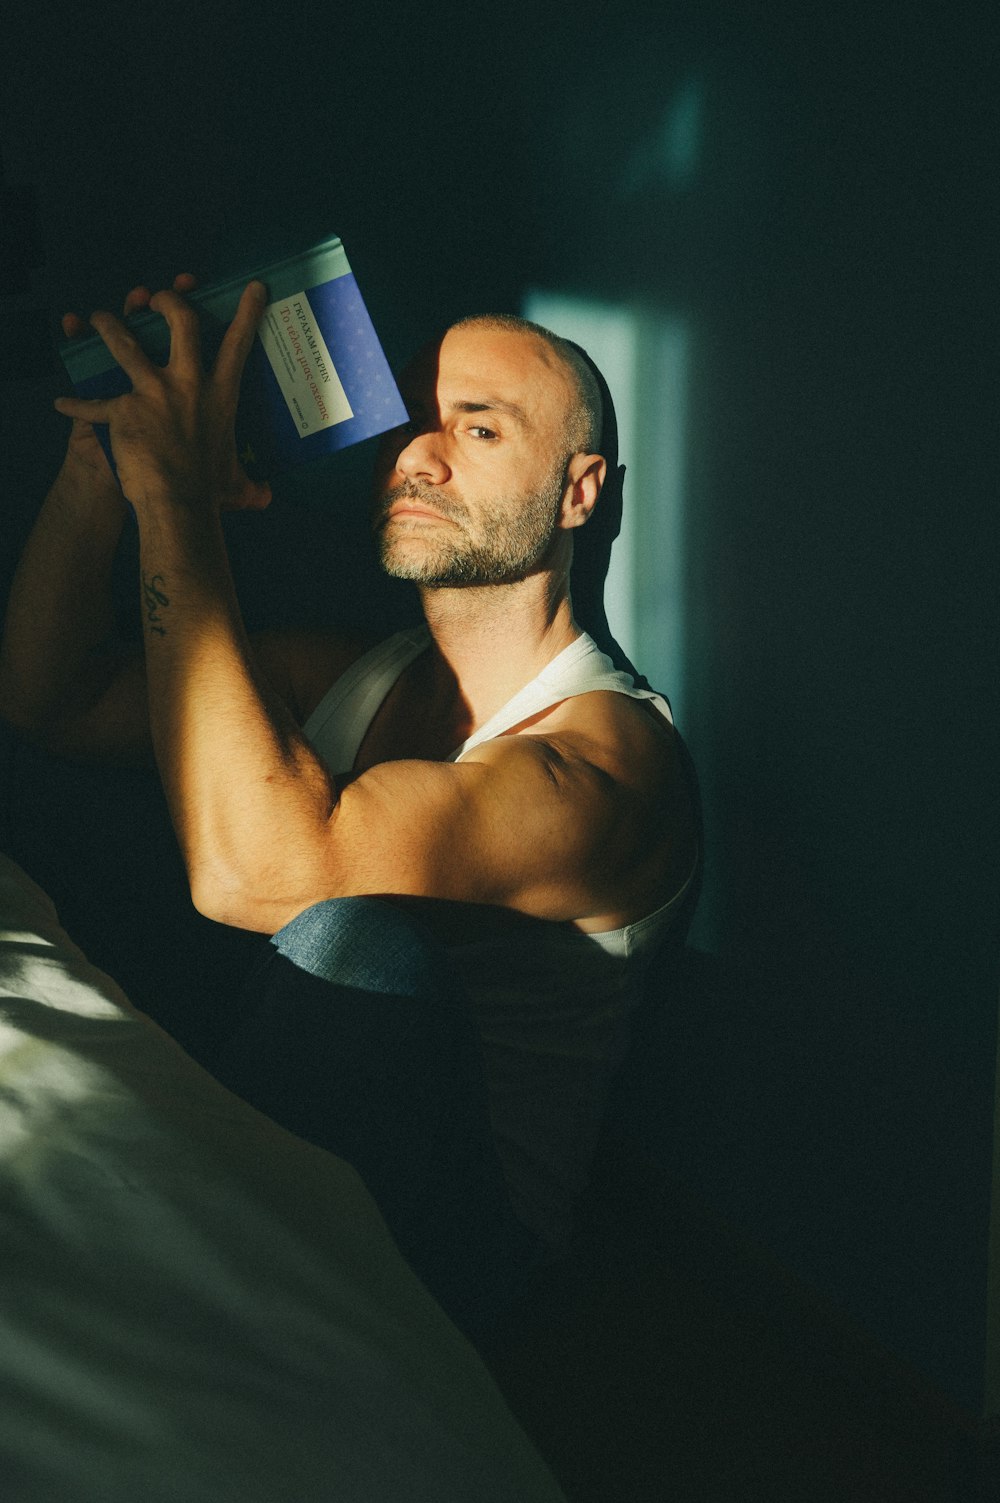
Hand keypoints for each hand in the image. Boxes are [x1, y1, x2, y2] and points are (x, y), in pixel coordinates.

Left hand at [54, 278, 271, 514]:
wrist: (179, 505)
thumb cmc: (210, 493)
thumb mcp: (236, 484)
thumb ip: (250, 487)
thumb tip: (265, 497)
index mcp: (220, 396)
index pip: (238, 345)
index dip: (247, 312)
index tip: (252, 287)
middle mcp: (188, 385)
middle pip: (181, 322)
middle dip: (168, 301)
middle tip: (155, 296)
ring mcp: (154, 393)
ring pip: (126, 343)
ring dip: (109, 325)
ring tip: (98, 317)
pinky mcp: (124, 411)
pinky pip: (94, 405)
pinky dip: (76, 405)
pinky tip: (62, 403)